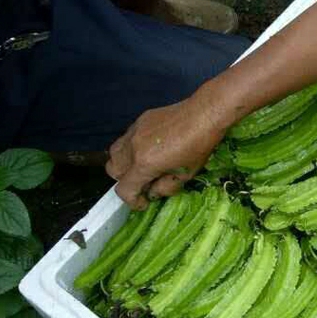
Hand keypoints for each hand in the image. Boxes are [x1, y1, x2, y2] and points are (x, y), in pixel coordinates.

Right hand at [106, 90, 225, 209]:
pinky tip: (150, 150)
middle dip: (126, 181)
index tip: (143, 202)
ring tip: (144, 167)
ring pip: (114, 153)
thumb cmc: (199, 147)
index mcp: (144, 164)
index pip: (124, 189)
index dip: (132, 201)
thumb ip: (165, 188)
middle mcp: (133, 147)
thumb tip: (152, 192)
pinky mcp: (139, 121)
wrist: (203, 114)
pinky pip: (125, 139)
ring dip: (124, 165)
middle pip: (113, 171)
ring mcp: (134, 132)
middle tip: (145, 184)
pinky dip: (130, 149)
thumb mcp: (185, 176)